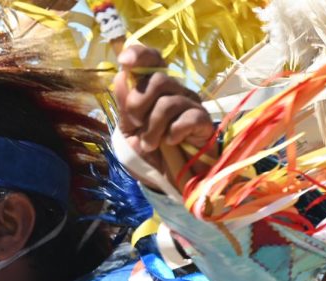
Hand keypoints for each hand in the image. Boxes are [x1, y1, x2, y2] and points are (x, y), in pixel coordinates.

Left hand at [111, 45, 215, 184]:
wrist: (166, 180)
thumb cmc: (148, 155)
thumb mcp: (128, 131)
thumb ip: (124, 105)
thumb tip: (121, 75)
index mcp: (154, 90)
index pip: (152, 59)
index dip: (140, 55)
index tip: (125, 61)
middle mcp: (174, 91)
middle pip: (158, 80)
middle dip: (139, 106)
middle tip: (137, 125)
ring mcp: (190, 105)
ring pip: (169, 103)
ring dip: (153, 129)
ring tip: (150, 144)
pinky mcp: (203, 122)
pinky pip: (188, 118)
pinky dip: (174, 133)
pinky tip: (171, 143)